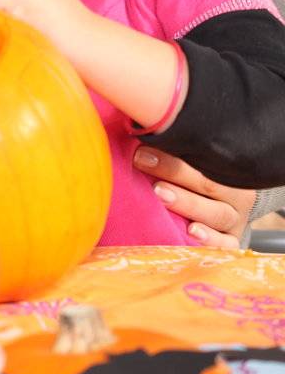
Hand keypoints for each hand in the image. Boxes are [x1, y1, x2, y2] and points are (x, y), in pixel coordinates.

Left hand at [134, 146, 255, 248]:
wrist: (227, 208)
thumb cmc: (198, 180)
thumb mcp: (193, 164)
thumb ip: (172, 152)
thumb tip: (138, 130)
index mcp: (226, 170)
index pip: (203, 159)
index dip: (172, 155)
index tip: (140, 150)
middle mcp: (235, 195)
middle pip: (207, 183)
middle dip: (173, 173)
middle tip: (143, 163)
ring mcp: (234, 220)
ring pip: (216, 213)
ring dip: (187, 204)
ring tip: (161, 196)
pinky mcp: (231, 242)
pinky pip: (225, 244)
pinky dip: (210, 240)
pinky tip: (192, 233)